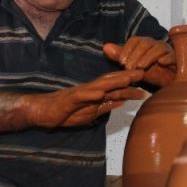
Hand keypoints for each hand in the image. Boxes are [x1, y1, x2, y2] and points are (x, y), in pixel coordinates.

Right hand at [24, 69, 145, 127]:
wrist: (42, 112)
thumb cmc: (65, 112)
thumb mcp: (89, 113)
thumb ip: (104, 106)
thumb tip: (121, 102)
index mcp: (94, 94)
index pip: (114, 87)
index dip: (129, 83)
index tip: (144, 80)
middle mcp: (89, 90)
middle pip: (110, 81)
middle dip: (126, 77)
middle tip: (143, 72)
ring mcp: (80, 93)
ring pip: (99, 85)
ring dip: (113, 81)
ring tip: (127, 78)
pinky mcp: (69, 99)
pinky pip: (81, 96)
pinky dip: (91, 94)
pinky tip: (100, 93)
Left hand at [103, 37, 175, 87]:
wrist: (170, 84)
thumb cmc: (151, 73)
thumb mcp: (134, 67)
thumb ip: (121, 57)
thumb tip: (105, 47)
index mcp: (145, 44)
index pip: (134, 40)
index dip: (127, 49)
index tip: (121, 62)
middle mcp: (156, 44)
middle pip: (145, 43)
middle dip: (135, 55)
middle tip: (128, 68)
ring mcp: (168, 51)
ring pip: (158, 48)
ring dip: (148, 57)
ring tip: (141, 67)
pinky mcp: (178, 59)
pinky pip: (174, 55)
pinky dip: (168, 57)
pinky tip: (162, 62)